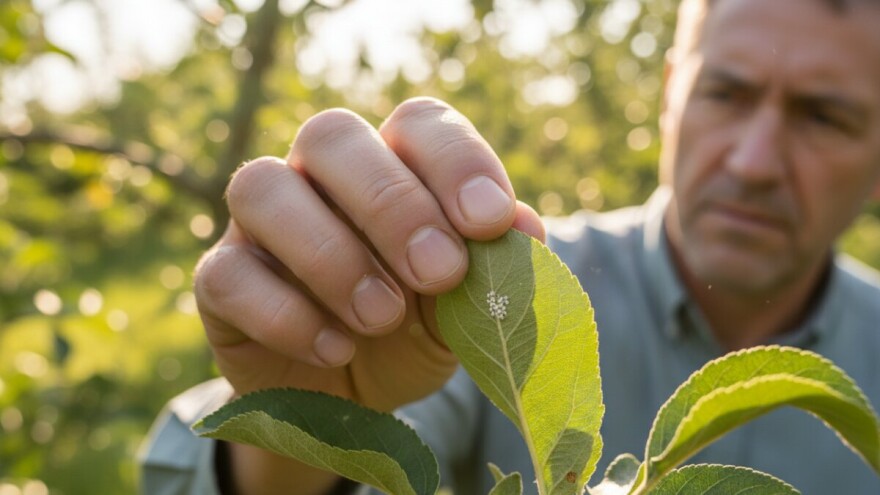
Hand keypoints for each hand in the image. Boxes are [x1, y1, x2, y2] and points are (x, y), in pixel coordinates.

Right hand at [194, 97, 544, 411]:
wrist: (353, 398)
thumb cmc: (415, 334)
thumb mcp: (466, 309)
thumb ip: (492, 268)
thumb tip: (525, 228)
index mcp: (392, 167)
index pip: (417, 123)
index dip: (455, 161)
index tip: (491, 222)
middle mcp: (320, 177)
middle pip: (331, 134)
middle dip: (391, 203)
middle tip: (439, 273)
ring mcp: (260, 225)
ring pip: (261, 187)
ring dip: (331, 254)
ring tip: (382, 317)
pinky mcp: (221, 282)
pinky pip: (227, 275)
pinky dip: (285, 314)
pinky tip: (336, 350)